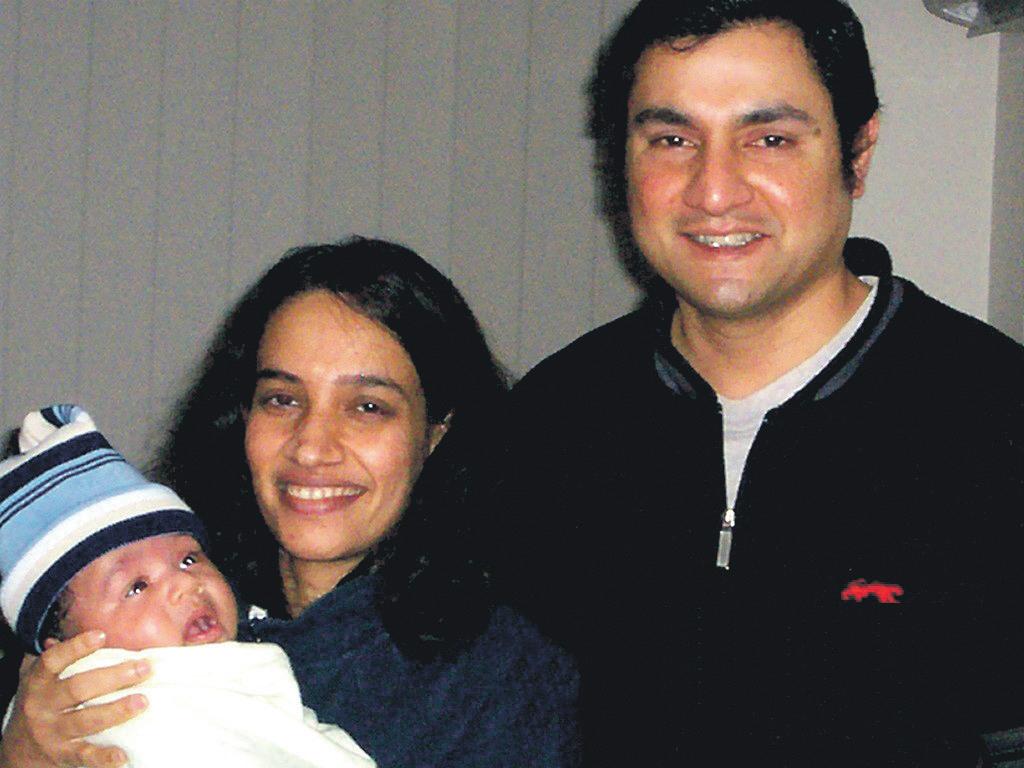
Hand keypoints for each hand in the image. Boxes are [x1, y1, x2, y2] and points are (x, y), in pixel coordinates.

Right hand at [0, 631, 148, 767]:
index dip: (75, 647)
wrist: (18, 751)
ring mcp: (54, 732)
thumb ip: (52, 658)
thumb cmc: (39, 704)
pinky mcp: (64, 755)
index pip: (53, 661)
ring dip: (116, 711)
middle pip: (78, 689)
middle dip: (113, 677)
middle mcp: (43, 706)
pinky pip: (85, 756)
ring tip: (143, 701)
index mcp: (38, 683)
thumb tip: (66, 635)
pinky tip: (123, 755)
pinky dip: (104, 757)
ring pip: (85, 721)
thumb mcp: (37, 680)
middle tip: (144, 668)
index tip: (101, 635)